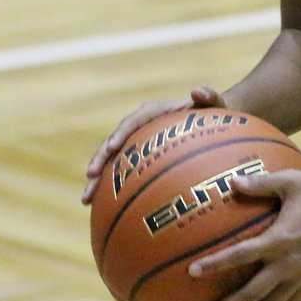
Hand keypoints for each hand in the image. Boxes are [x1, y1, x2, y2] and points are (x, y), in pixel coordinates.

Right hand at [81, 85, 222, 204]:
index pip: (132, 121)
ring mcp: (138, 144)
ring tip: (85, 200)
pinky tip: (102, 210)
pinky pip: (122, 174)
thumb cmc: (214, 113)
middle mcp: (140, 127)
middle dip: (100, 158)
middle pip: (114, 142)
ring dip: (98, 179)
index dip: (120, 134)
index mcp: (153, 112)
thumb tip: (197, 91)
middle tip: (90, 175)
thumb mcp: (214, 103)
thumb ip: (209, 96)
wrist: (212, 123)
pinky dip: (112, 189)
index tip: (111, 148)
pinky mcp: (140, 160)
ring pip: (112, 161)